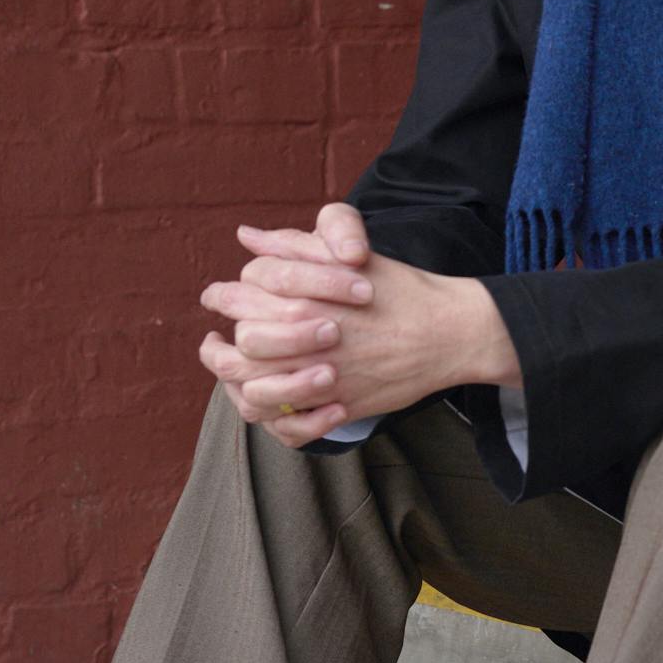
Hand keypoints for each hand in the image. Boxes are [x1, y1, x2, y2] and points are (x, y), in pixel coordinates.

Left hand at [197, 204, 521, 448]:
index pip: (245, 292)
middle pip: (244, 343)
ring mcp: (324, 376)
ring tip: (232, 377)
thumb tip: (246, 236)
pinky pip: (289, 426)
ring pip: (256, 391)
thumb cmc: (399, 289)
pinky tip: (269, 403)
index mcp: (309, 293)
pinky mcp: (340, 406)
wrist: (448, 332)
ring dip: (237, 385)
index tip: (214, 299)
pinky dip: (274, 419)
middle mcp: (311, 335)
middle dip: (221, 345)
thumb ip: (294, 245)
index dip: (223, 296)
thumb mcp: (348, 255)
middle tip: (214, 343)